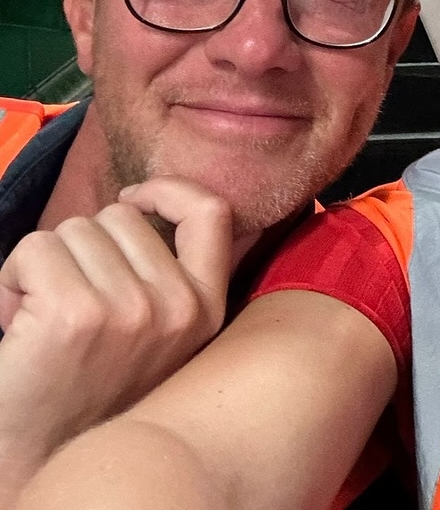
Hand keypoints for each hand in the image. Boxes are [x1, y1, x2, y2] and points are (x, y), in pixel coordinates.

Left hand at [0, 177, 231, 496]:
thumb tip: (144, 208)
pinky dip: (13, 277)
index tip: (134, 200)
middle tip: (69, 303)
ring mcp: (130, 310)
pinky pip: (35, 249)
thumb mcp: (158, 337)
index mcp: (206, 310)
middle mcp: (178, 307)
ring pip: (75, 229)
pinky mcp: (75, 314)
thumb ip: (170, 278)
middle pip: (121, 216)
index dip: (169, 191)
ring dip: (45, 264)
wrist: (37, 457)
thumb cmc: (86, 392)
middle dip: (83, 246)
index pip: (211, 213)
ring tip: (42, 317)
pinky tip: (16, 320)